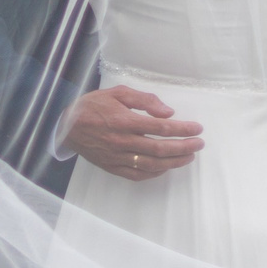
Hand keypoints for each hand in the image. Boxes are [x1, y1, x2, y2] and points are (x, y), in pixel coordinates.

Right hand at [62, 86, 202, 180]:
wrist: (66, 125)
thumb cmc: (93, 106)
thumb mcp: (118, 92)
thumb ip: (144, 100)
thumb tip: (168, 113)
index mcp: (125, 121)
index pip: (162, 128)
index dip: (183, 129)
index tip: (197, 128)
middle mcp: (123, 141)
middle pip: (161, 149)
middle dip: (184, 147)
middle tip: (199, 144)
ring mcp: (117, 157)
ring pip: (152, 165)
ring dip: (174, 162)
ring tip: (188, 157)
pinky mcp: (112, 167)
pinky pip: (137, 174)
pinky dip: (154, 173)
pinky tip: (165, 168)